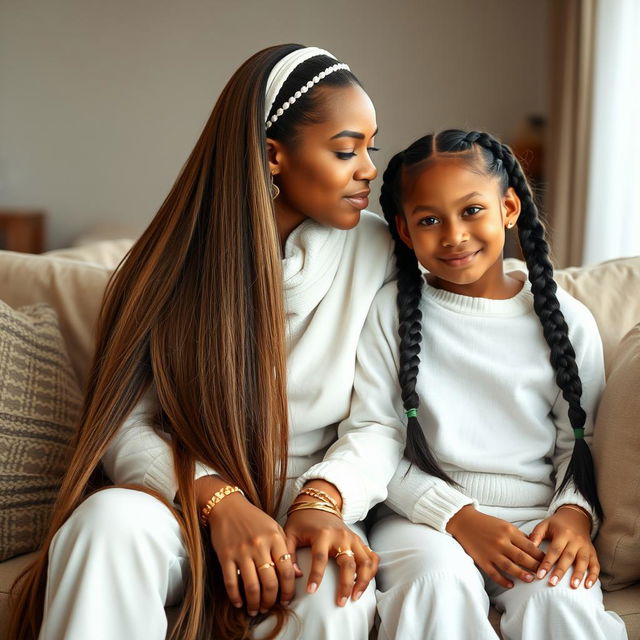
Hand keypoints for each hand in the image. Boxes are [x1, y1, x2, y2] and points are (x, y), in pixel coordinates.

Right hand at [197, 476, 301, 616]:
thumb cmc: (254, 519)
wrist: (227, 506)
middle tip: (269, 608)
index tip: (286, 601)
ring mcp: (241, 551)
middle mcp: (259, 545)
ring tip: (255, 609)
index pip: (286, 571)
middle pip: (270, 583)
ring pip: (252, 587)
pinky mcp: (225, 556)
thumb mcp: (274, 528)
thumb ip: (286, 549)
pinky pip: (231, 582)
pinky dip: (235, 597)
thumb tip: (297, 574)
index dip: (288, 590)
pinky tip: (239, 603)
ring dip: (255, 603)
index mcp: (275, 538)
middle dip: (271, 601)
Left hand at [284, 507, 377, 606]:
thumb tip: (296, 576)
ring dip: (363, 581)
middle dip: (346, 585)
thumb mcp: (289, 534)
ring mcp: (353, 538)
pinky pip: (372, 557)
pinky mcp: (359, 541)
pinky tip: (365, 583)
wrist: (318, 504)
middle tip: (341, 602)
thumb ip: (289, 555)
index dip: (316, 576)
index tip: (311, 591)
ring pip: (366, 561)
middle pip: (348, 563)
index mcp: (322, 534)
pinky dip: (372, 571)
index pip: (320, 558)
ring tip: (355, 597)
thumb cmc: (302, 522)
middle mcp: (341, 536)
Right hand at [446, 505, 544, 588]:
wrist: (464, 522)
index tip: (547, 561)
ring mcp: (491, 552)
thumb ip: (518, 535)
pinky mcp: (482, 560)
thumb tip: (533, 545)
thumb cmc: (486, 522)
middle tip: (543, 573)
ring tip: (530, 580)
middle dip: (535, 567)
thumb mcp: (504, 524)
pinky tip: (510, 584)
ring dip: (522, 575)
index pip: (529, 546)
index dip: (540, 555)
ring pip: (510, 567)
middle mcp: (501, 542)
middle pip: (522, 558)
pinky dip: (503, 580)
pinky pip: (494, 573)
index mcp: (508, 531)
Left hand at [528, 505, 598, 588]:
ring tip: (573, 586)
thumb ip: (536, 535)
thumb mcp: (544, 525)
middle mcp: (575, 541)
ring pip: (583, 561)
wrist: (576, 517)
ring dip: (579, 574)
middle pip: (568, 557)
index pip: (554, 550)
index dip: (547, 563)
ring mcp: (585, 547)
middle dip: (560, 571)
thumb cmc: (557, 524)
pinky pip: (595, 565)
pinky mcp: (592, 552)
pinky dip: (593, 576)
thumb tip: (528, 548)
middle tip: (553, 583)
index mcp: (562, 533)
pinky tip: (588, 585)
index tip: (540, 574)